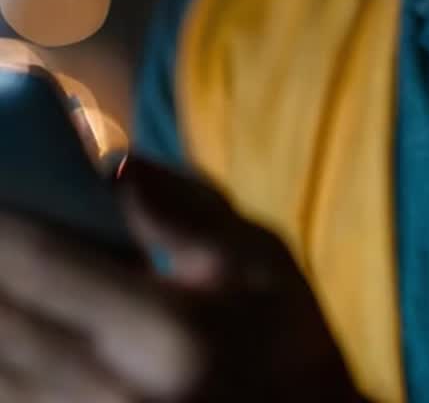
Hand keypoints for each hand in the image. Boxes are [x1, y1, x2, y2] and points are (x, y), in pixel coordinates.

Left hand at [0, 156, 363, 400]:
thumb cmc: (284, 340)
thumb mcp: (259, 259)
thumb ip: (187, 208)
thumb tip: (110, 164)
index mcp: (169, 333)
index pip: (42, 264)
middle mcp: (118, 394)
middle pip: (4, 323)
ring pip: (0, 377)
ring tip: (3, 271)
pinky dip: (5, 367)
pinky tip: (14, 327)